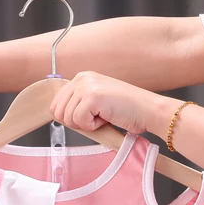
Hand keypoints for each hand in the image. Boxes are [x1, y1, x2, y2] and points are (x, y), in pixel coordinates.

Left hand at [51, 71, 174, 136]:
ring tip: (104, 115)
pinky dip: (93, 126)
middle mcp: (82, 78)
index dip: (70, 117)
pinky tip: (107, 117)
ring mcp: (87, 86)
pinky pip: (79, 122)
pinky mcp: (92, 96)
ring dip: (86, 124)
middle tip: (98, 116)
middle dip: (76, 122)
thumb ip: (76, 104)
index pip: (56, 104)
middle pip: (59, 112)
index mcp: (81, 78)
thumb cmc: (124, 110)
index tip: (89, 115)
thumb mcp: (95, 103)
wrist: (147, 110)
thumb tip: (57, 115)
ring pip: (68, 118)